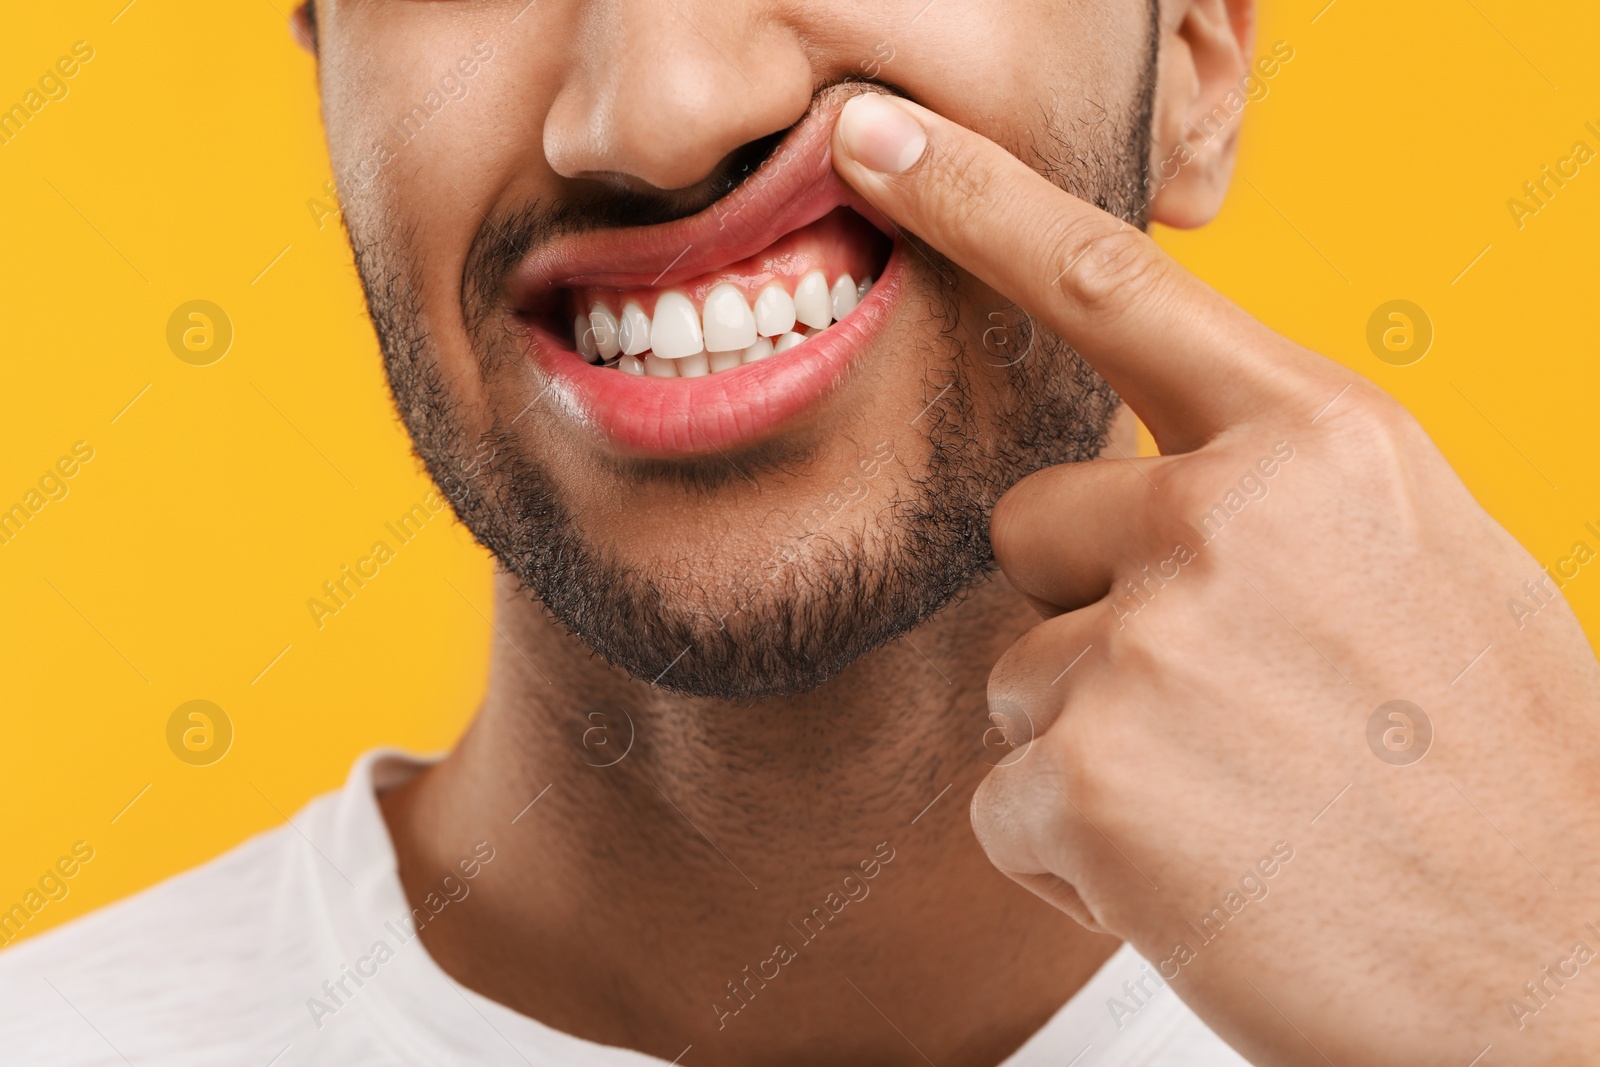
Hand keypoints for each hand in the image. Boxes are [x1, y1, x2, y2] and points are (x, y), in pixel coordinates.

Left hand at [833, 93, 1599, 1064]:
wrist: (1566, 984)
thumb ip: (1280, 491)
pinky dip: (1083, 854)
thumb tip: (1159, 473)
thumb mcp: (1422, 567)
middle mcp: (1230, 515)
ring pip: (1021, 678)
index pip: (1112, 285)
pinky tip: (1207, 879)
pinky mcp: (1089, 778)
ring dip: (1101, 748)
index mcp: (1323, 442)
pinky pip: (1009, 801)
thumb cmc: (1492, 780)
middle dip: (1095, 617)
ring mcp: (1151, 644)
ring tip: (1242, 807)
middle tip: (1232, 714)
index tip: (868, 137)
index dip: (975, 201)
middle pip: (1032, 530)